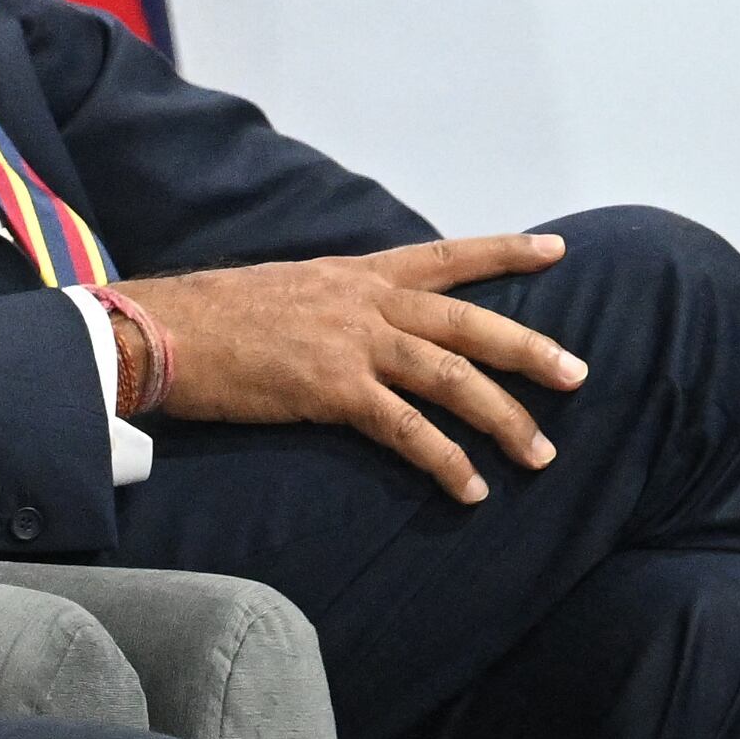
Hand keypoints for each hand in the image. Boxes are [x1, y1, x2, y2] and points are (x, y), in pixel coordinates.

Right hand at [128, 236, 588, 504]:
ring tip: (540, 454)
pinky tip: (470, 489)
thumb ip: (335, 305)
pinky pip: (407, 430)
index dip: (504, 252)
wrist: (161, 331)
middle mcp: (365, 302)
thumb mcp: (287, 291)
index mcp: (355, 274)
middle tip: (578, 375)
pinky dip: (446, 461)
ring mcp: (353, 345)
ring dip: (505, 419)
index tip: (557, 250)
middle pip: (470, 324)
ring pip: (453, 378)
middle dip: (530, 351)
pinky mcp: (333, 390)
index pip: (446, 257)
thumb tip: (360, 326)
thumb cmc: (211, 317)